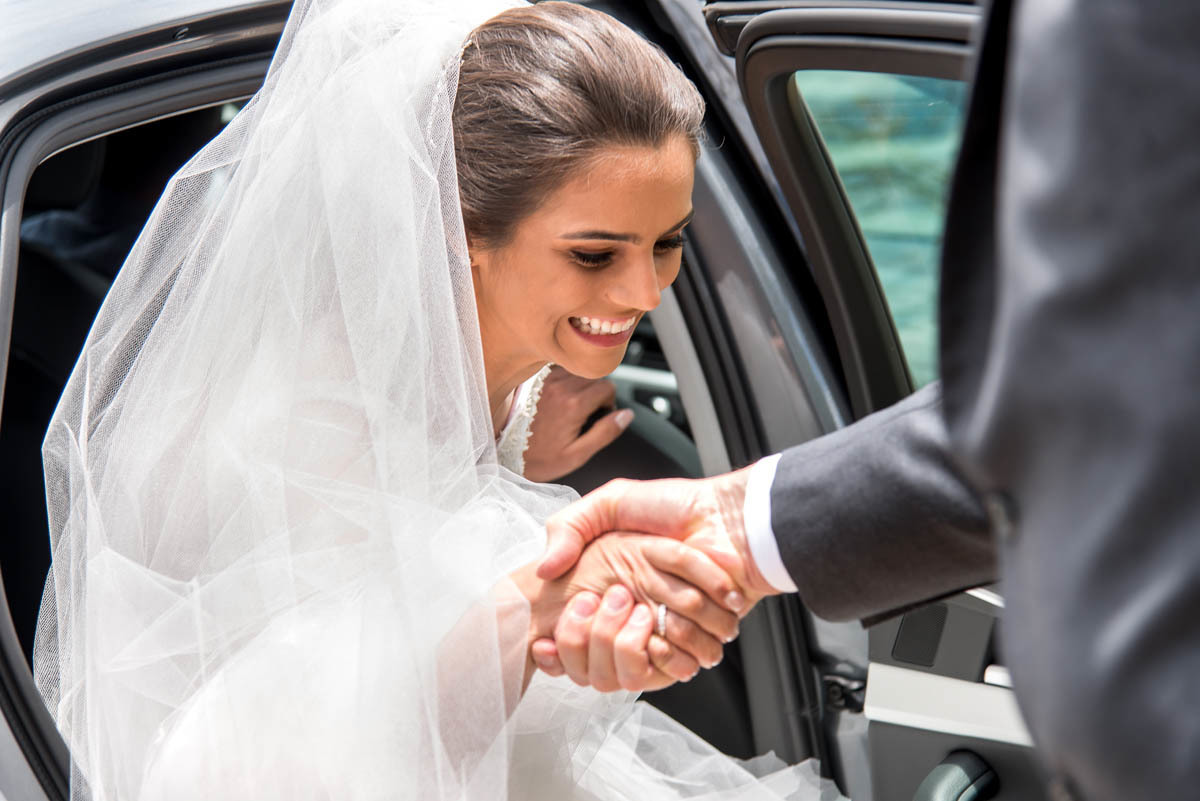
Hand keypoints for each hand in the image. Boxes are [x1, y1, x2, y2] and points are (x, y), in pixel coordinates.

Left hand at [523, 366, 633, 481]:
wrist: (503, 453)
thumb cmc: (539, 459)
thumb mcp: (577, 454)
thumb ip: (605, 432)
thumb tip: (626, 415)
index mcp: (573, 405)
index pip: (607, 386)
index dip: (609, 401)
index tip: (600, 413)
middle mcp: (559, 387)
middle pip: (593, 376)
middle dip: (596, 392)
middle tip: (586, 412)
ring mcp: (545, 380)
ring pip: (577, 370)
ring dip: (579, 384)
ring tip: (570, 405)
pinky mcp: (534, 379)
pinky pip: (558, 369)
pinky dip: (563, 379)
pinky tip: (557, 397)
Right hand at [530, 470, 780, 687]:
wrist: (727, 515)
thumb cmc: (674, 504)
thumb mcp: (611, 501)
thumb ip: (570, 527)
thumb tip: (542, 571)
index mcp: (623, 580)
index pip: (587, 621)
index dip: (572, 629)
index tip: (559, 626)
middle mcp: (647, 603)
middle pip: (612, 643)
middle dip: (606, 634)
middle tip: (615, 601)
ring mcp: (675, 620)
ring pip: (646, 652)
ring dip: (643, 640)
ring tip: (645, 611)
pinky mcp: (702, 631)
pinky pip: (681, 656)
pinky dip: (677, 648)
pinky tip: (673, 624)